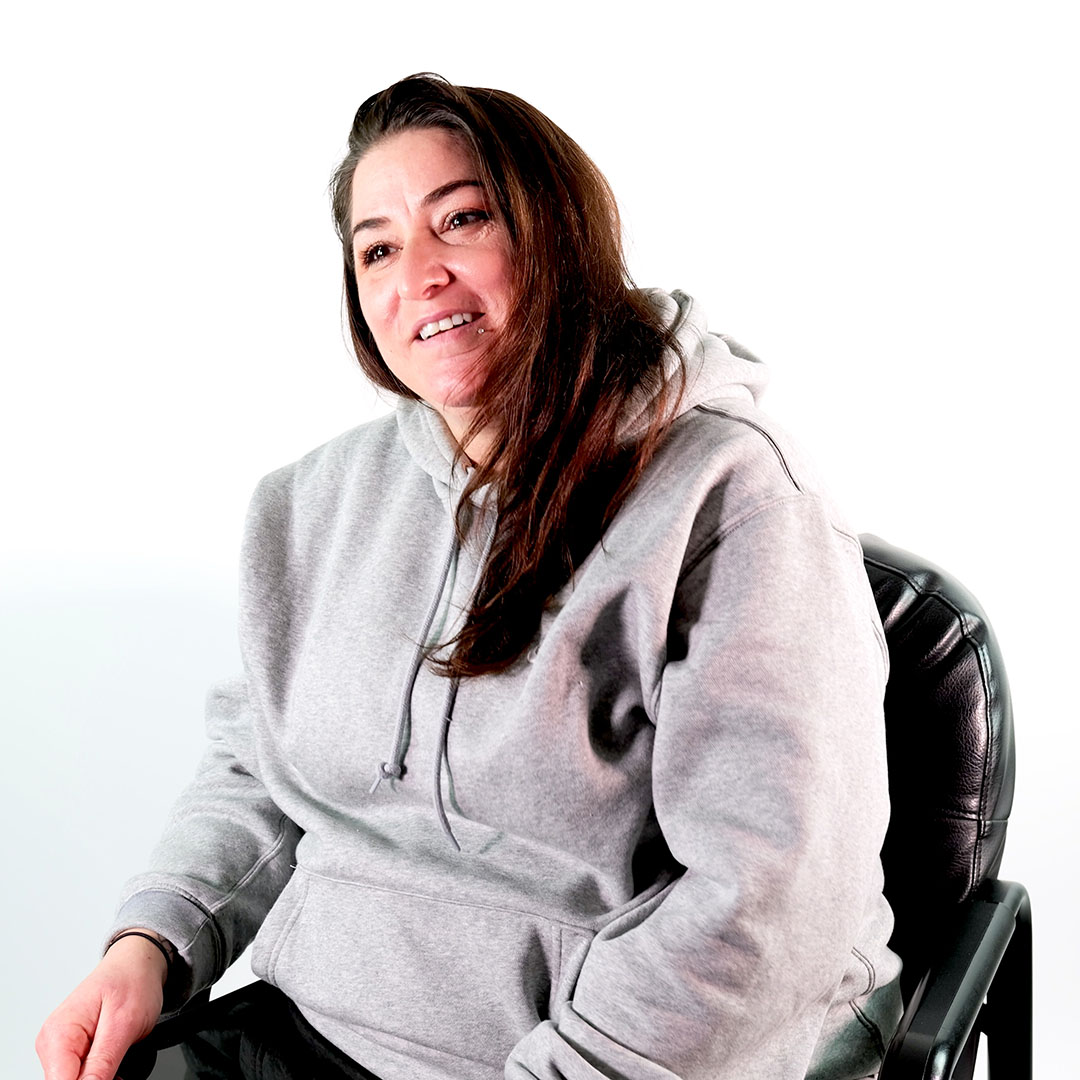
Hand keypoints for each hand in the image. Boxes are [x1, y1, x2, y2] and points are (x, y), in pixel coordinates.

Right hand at [36, 932, 167, 1079]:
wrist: (137, 963)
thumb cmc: (133, 981)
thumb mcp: (125, 1023)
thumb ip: (103, 1063)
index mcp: (59, 1034)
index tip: (113, 1076)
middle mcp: (52, 1042)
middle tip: (120, 1069)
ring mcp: (60, 1047)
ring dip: (99, 1078)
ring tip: (121, 1057)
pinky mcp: (71, 1049)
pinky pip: (80, 1074)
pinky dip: (100, 1073)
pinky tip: (114, 1062)